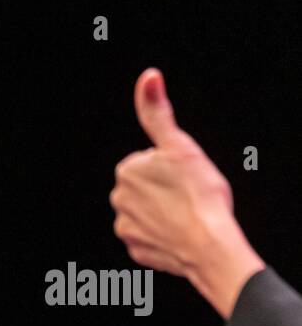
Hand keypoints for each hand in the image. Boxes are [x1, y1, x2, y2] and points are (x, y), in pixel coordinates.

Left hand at [110, 67, 263, 318]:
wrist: (207, 244)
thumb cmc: (200, 194)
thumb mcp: (181, 145)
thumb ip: (158, 113)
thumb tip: (148, 76)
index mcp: (127, 171)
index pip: (151, 162)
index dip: (173, 167)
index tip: (185, 176)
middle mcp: (118, 199)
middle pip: (147, 188)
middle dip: (165, 189)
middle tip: (188, 196)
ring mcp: (125, 227)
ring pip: (148, 212)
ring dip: (164, 212)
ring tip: (186, 215)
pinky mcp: (134, 249)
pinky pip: (149, 237)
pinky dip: (163, 236)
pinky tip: (179, 234)